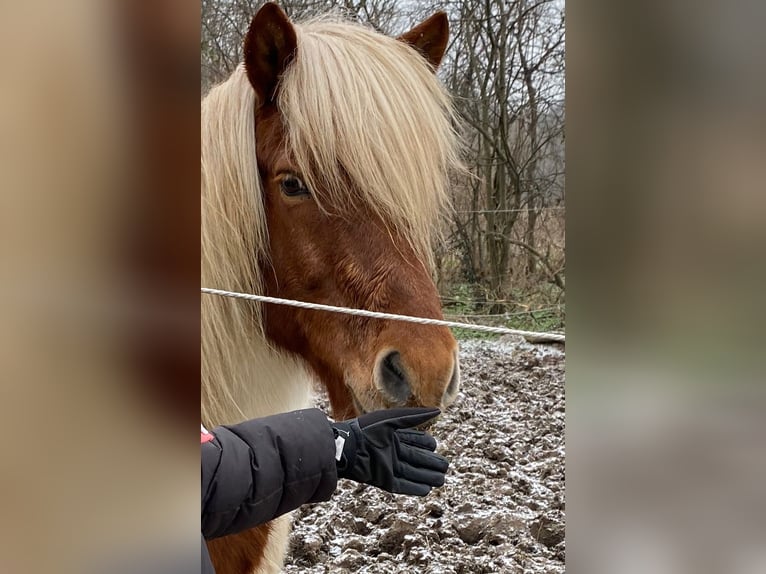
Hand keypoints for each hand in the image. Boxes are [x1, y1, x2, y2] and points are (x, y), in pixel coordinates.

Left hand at [331, 407, 447, 495]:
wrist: (346, 446)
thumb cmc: (367, 429)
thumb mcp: (392, 419)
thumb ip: (415, 417)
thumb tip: (438, 411)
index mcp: (394, 436)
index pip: (416, 441)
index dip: (427, 444)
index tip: (434, 446)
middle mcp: (393, 452)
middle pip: (417, 458)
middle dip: (431, 463)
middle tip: (445, 467)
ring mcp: (388, 467)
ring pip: (412, 473)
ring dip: (427, 477)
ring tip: (441, 480)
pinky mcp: (383, 480)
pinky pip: (402, 486)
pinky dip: (414, 488)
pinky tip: (427, 490)